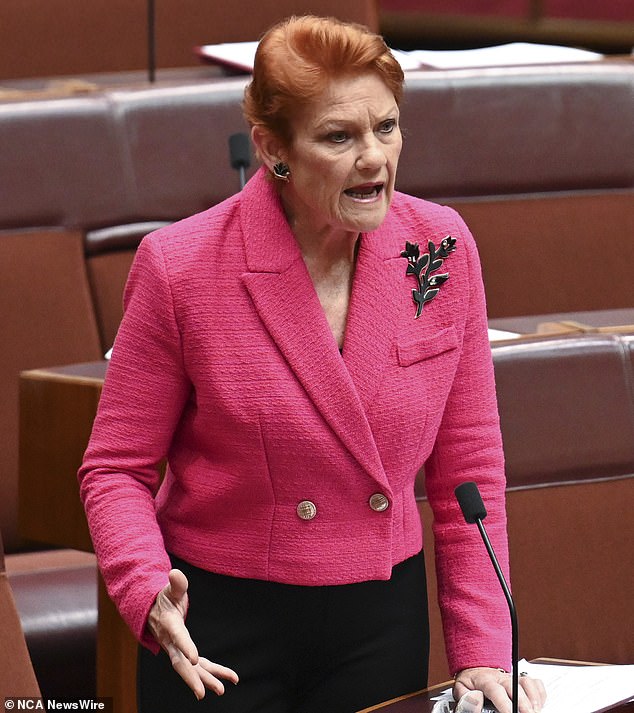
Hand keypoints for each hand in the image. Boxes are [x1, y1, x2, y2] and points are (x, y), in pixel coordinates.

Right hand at [147, 568, 238, 699]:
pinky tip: (231, 679)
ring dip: (205, 679)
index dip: (185, 646)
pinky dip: (214, 672)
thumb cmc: (164, 598)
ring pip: (190, 669)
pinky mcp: (185, 653)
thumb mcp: (169, 589)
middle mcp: (171, 642)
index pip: (177, 636)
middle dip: (191, 678)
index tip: (194, 658)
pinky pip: (200, 666)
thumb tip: (175, 573)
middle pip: (180, 663)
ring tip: (221, 690)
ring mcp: (177, 650)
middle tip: (203, 693)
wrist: (151, 611)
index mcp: (168, 624)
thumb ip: (176, 583)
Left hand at [453, 667, 545, 712]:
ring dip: (534, 699)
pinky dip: (540, 694)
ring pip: (528, 684)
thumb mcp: (461, 689)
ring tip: (534, 711)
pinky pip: (536, 683)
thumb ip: (466, 697)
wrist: (477, 668)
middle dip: (524, 704)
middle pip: (516, 688)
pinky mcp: (521, 680)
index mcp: (486, 680)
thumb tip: (477, 699)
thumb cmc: (471, 682)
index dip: (504, 704)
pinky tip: (537, 705)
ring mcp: (513, 678)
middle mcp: (501, 678)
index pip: (496, 691)